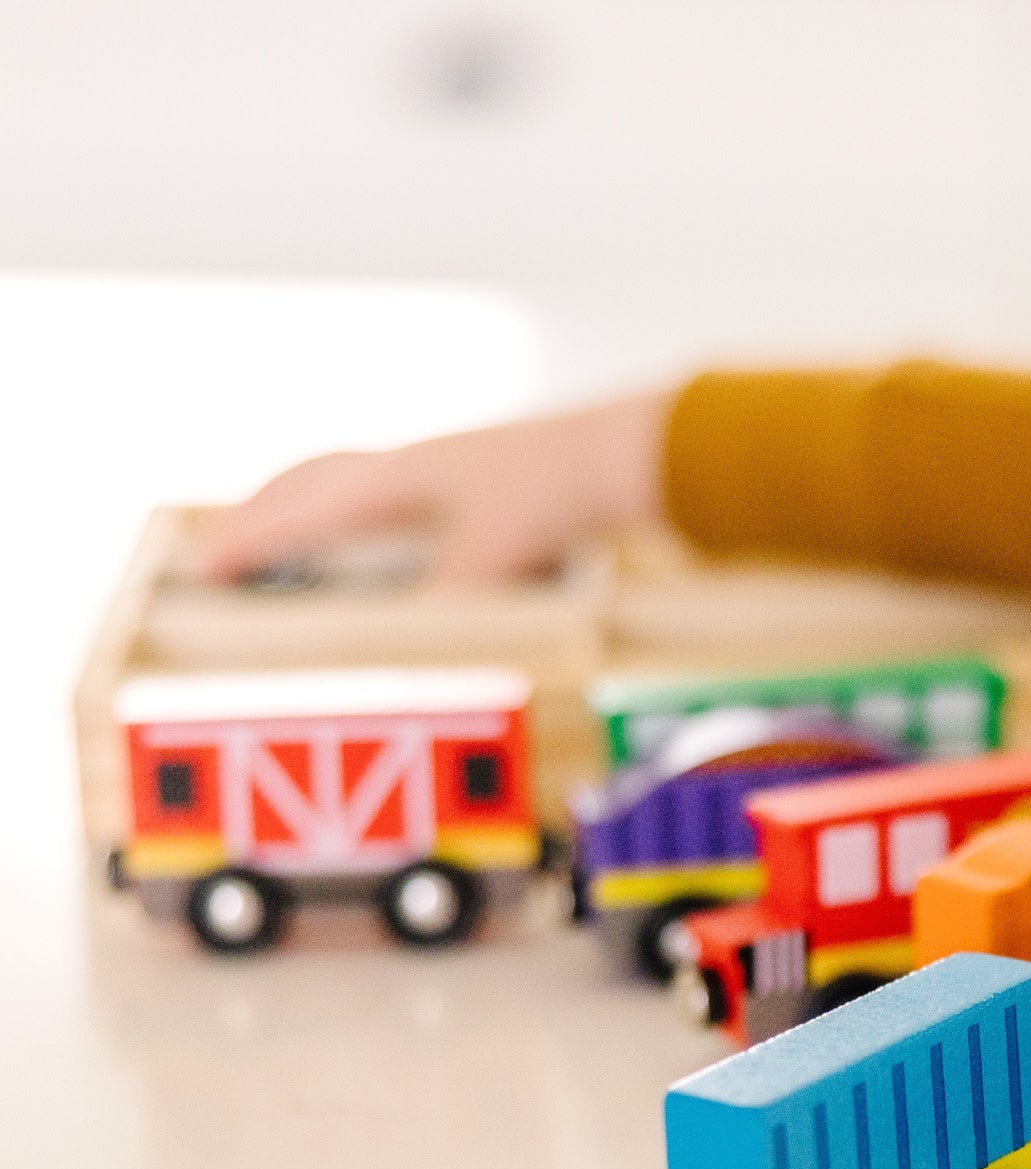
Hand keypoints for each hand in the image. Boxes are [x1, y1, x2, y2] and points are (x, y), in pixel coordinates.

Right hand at [200, 391, 669, 585]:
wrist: (618, 457)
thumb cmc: (553, 500)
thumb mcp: (489, 566)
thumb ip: (438, 607)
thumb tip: (405, 649)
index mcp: (397, 480)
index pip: (305, 514)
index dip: (255, 543)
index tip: (211, 570)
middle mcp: (411, 464)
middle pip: (313, 480)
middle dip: (265, 514)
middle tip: (229, 548)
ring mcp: (445, 464)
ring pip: (350, 476)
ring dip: (309, 503)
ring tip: (287, 532)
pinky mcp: (477, 477)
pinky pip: (393, 487)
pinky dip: (361, 507)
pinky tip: (382, 532)